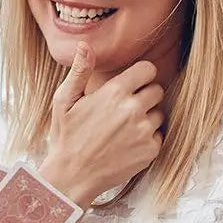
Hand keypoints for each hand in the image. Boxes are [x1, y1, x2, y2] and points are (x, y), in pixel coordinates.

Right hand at [40, 42, 163, 208]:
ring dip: (146, 119)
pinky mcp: (150, 151)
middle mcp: (133, 109)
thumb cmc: (65, 138)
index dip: (140, 76)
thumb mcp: (64, 102)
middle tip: (124, 111)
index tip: (131, 85)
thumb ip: (80, 71)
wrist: (71, 177)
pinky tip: (127, 145)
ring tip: (123, 130)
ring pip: (158, 114)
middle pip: (156, 90)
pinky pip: (158, 136)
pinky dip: (146, 140)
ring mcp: (144, 131)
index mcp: (115, 92)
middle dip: (144, 97)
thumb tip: (86, 45)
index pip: (147, 70)